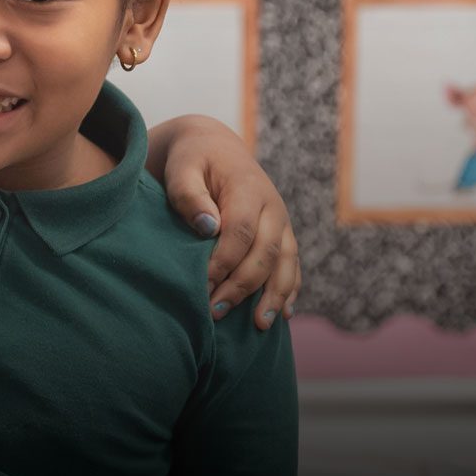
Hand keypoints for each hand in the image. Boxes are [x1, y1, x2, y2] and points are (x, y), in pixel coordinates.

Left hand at [147, 115, 301, 330]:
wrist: (215, 149)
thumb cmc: (192, 162)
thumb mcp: (182, 169)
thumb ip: (189, 194)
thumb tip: (208, 227)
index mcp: (248, 188)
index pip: (240, 231)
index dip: (223, 261)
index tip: (202, 285)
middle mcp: (272, 207)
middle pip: (266, 252)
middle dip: (243, 286)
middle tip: (215, 312)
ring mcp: (282, 223)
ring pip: (286, 264)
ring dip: (274, 296)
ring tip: (259, 326)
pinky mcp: (283, 236)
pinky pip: (293, 267)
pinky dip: (290, 291)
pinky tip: (283, 316)